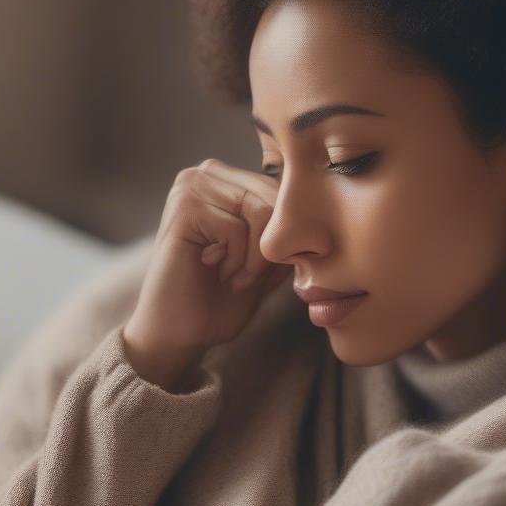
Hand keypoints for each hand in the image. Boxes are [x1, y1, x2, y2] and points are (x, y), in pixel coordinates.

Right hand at [121, 158, 292, 388]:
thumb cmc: (222, 299)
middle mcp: (208, 173)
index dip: (286, 236)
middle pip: (276, 198)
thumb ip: (290, 232)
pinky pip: (238, 228)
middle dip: (270, 248)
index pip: (284, 190)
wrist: (180, 332)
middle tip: (243, 276)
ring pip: (261, 212)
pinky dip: (236, 260)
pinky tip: (213, 270)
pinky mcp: (184, 207)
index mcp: (228, 179)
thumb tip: (325, 211)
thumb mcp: (270, 261)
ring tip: (230, 274)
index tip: (263, 269)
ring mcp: (192, 186)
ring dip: (253, 257)